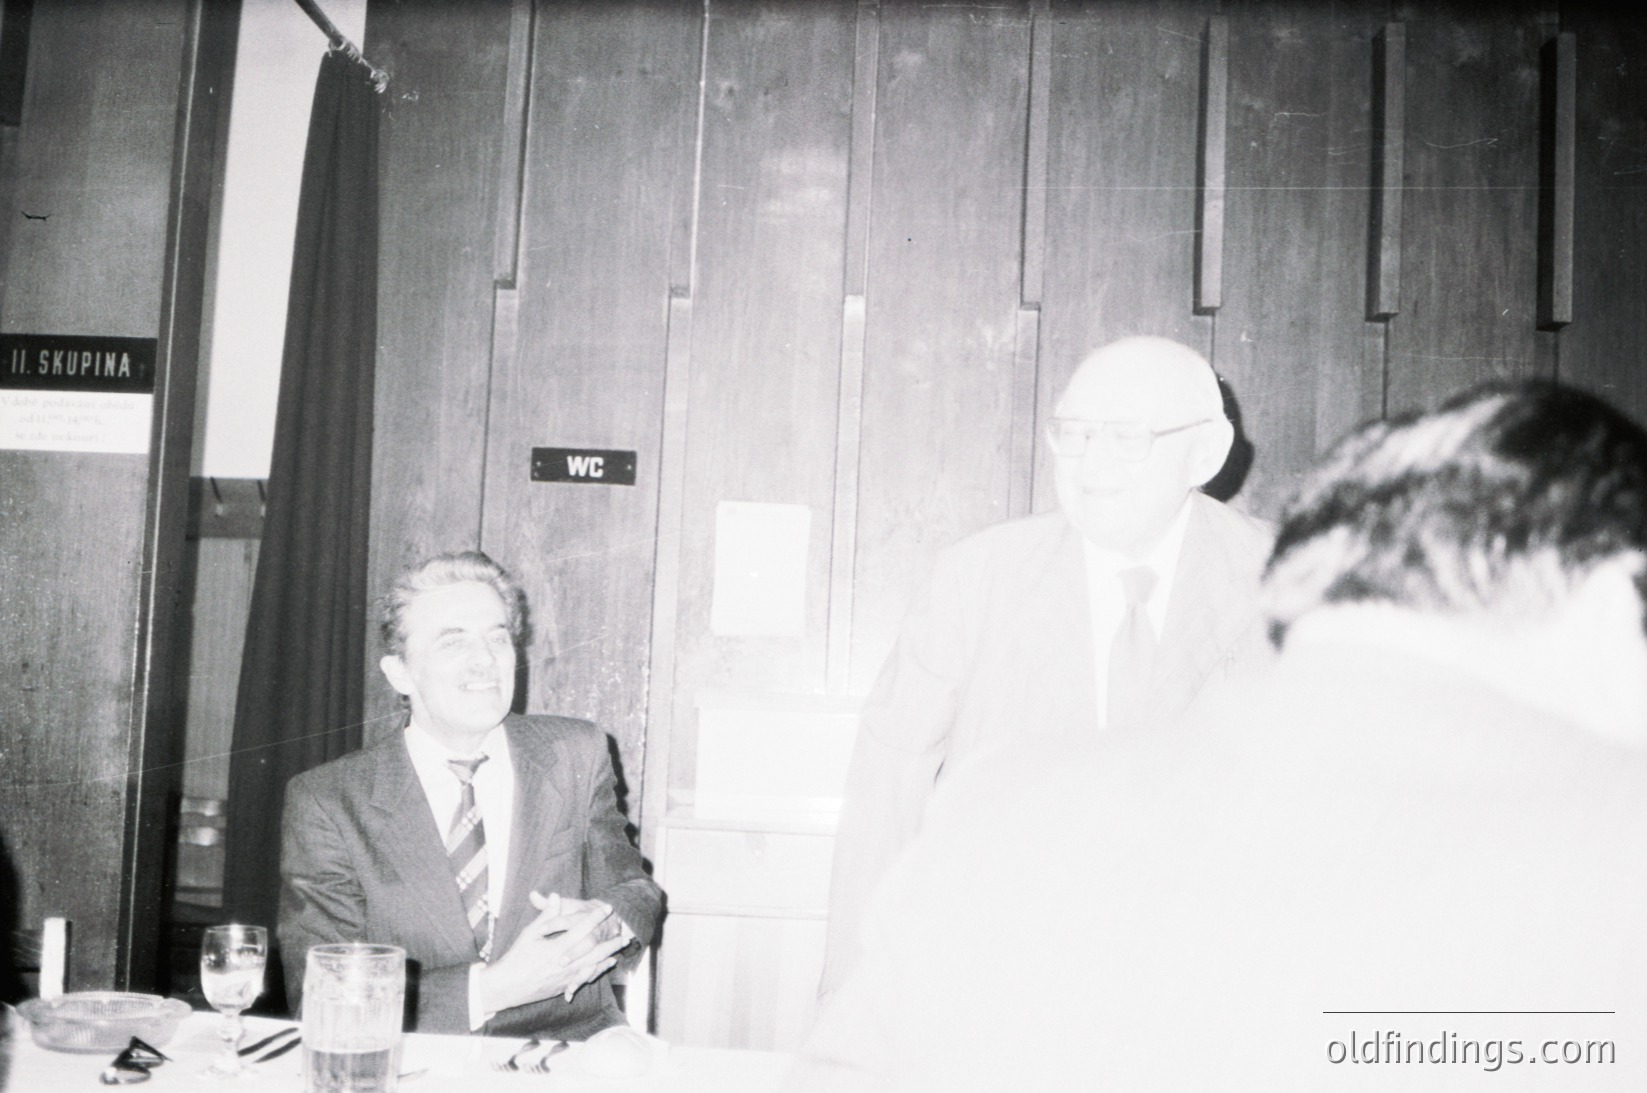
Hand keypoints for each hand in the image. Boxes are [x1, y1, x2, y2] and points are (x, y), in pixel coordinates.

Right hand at [478, 891, 630, 1012]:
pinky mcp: (564, 986)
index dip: (595, 917)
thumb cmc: (517, 958)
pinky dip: (598, 970)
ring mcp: (566, 977)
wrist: (507, 986)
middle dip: (610, 940)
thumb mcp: (530, 934)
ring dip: (608, 954)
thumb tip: (554, 895)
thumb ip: (546, 915)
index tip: (607, 908)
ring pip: (593, 964)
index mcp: (557, 947)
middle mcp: (565, 963)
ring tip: (620, 948)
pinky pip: (586, 977)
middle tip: (624, 932)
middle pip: (594, 949)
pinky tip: (606, 964)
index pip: (581, 928)